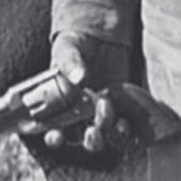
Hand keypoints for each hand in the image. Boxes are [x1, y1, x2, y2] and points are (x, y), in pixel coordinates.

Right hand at [33, 31, 131, 155]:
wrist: (102, 39)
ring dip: (110, 134)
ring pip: (106, 136)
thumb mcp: (68, 50)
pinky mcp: (122, 108)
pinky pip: (125, 125)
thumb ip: (69, 62)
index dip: (55, 138)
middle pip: (83, 139)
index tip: (56, 135)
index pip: (54, 130)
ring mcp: (102, 113)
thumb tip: (77, 77)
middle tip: (92, 130)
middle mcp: (80, 116)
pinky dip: (126, 128)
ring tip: (112, 118)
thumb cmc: (76, 46)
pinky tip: (126, 122)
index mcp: (59, 107)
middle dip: (89, 140)